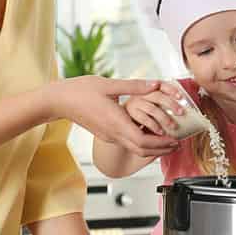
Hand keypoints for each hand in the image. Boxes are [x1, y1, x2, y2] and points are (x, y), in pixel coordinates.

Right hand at [49, 77, 179, 157]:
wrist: (58, 101)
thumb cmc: (79, 91)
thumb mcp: (108, 84)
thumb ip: (134, 86)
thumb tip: (155, 85)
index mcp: (116, 122)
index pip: (144, 141)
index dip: (162, 143)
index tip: (176, 140)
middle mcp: (113, 134)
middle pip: (142, 150)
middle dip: (162, 149)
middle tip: (177, 143)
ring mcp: (109, 136)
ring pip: (134, 148)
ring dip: (152, 147)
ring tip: (166, 140)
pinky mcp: (105, 134)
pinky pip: (127, 142)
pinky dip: (142, 142)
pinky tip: (148, 132)